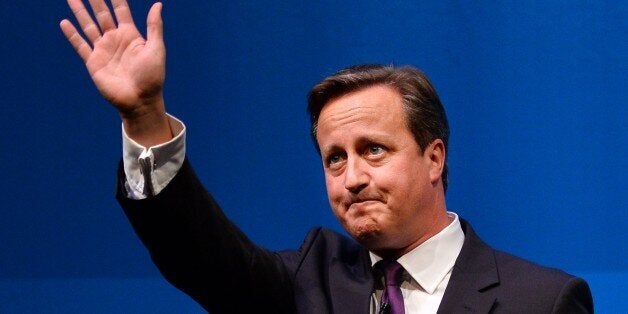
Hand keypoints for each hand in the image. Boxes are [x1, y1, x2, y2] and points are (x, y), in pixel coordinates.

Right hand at [61, 0, 171, 145]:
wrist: (140, 101)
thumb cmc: (152, 76)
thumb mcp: (156, 49)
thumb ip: (154, 27)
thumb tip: (158, 5)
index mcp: (131, 35)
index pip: (120, 10)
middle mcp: (115, 39)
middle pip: (101, 13)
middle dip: (94, 0)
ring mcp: (103, 50)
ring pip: (88, 26)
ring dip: (80, 12)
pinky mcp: (93, 62)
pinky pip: (80, 45)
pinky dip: (72, 35)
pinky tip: (65, 22)